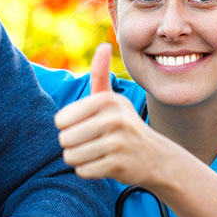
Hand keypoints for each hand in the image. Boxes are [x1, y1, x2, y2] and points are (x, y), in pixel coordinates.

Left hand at [55, 43, 176, 186]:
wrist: (155, 157)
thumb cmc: (123, 124)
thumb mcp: (112, 99)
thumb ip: (101, 74)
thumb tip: (104, 45)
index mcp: (107, 101)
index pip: (61, 120)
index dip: (67, 126)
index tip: (84, 125)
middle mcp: (113, 119)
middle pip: (64, 139)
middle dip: (72, 144)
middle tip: (90, 142)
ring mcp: (118, 143)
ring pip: (71, 156)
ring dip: (78, 158)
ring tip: (95, 152)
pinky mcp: (119, 165)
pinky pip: (83, 171)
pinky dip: (88, 170)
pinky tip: (103, 163)